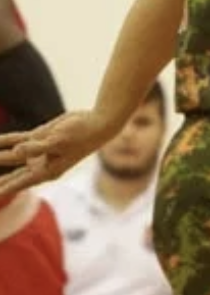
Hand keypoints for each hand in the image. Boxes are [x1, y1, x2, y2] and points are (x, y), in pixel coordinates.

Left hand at [0, 111, 117, 198]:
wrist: (96, 123)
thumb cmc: (82, 135)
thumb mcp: (58, 142)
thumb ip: (36, 147)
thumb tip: (15, 150)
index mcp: (46, 170)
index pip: (19, 183)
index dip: (5, 189)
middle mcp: (41, 164)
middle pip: (13, 175)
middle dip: (0, 180)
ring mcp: (39, 150)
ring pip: (13, 157)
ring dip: (0, 158)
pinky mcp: (41, 137)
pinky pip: (18, 140)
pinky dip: (6, 141)